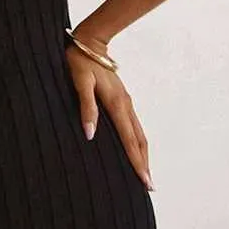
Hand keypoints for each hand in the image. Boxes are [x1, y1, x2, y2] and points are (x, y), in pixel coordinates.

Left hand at [65, 40, 152, 190]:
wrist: (88, 42)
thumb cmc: (79, 62)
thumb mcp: (79, 82)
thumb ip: (86, 107)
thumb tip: (91, 134)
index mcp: (116, 104)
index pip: (129, 141)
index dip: (137, 163)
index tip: (144, 181)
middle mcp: (126, 105)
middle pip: (140, 141)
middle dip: (145, 164)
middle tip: (149, 186)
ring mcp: (126, 101)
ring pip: (139, 133)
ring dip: (143, 154)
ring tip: (145, 173)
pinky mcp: (122, 99)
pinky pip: (133, 125)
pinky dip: (138, 142)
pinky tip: (134, 149)